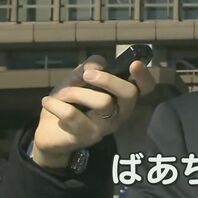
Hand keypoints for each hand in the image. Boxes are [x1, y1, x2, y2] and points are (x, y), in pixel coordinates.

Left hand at [31, 55, 155, 168]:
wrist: (49, 130)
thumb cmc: (70, 101)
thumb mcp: (78, 78)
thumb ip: (89, 67)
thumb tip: (96, 66)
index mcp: (122, 97)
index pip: (146, 88)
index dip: (144, 76)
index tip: (134, 63)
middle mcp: (120, 113)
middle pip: (129, 94)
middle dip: (109, 80)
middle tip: (87, 75)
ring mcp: (106, 127)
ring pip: (103, 102)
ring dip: (76, 92)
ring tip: (61, 94)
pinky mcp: (87, 137)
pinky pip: (73, 115)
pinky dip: (56, 104)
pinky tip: (48, 102)